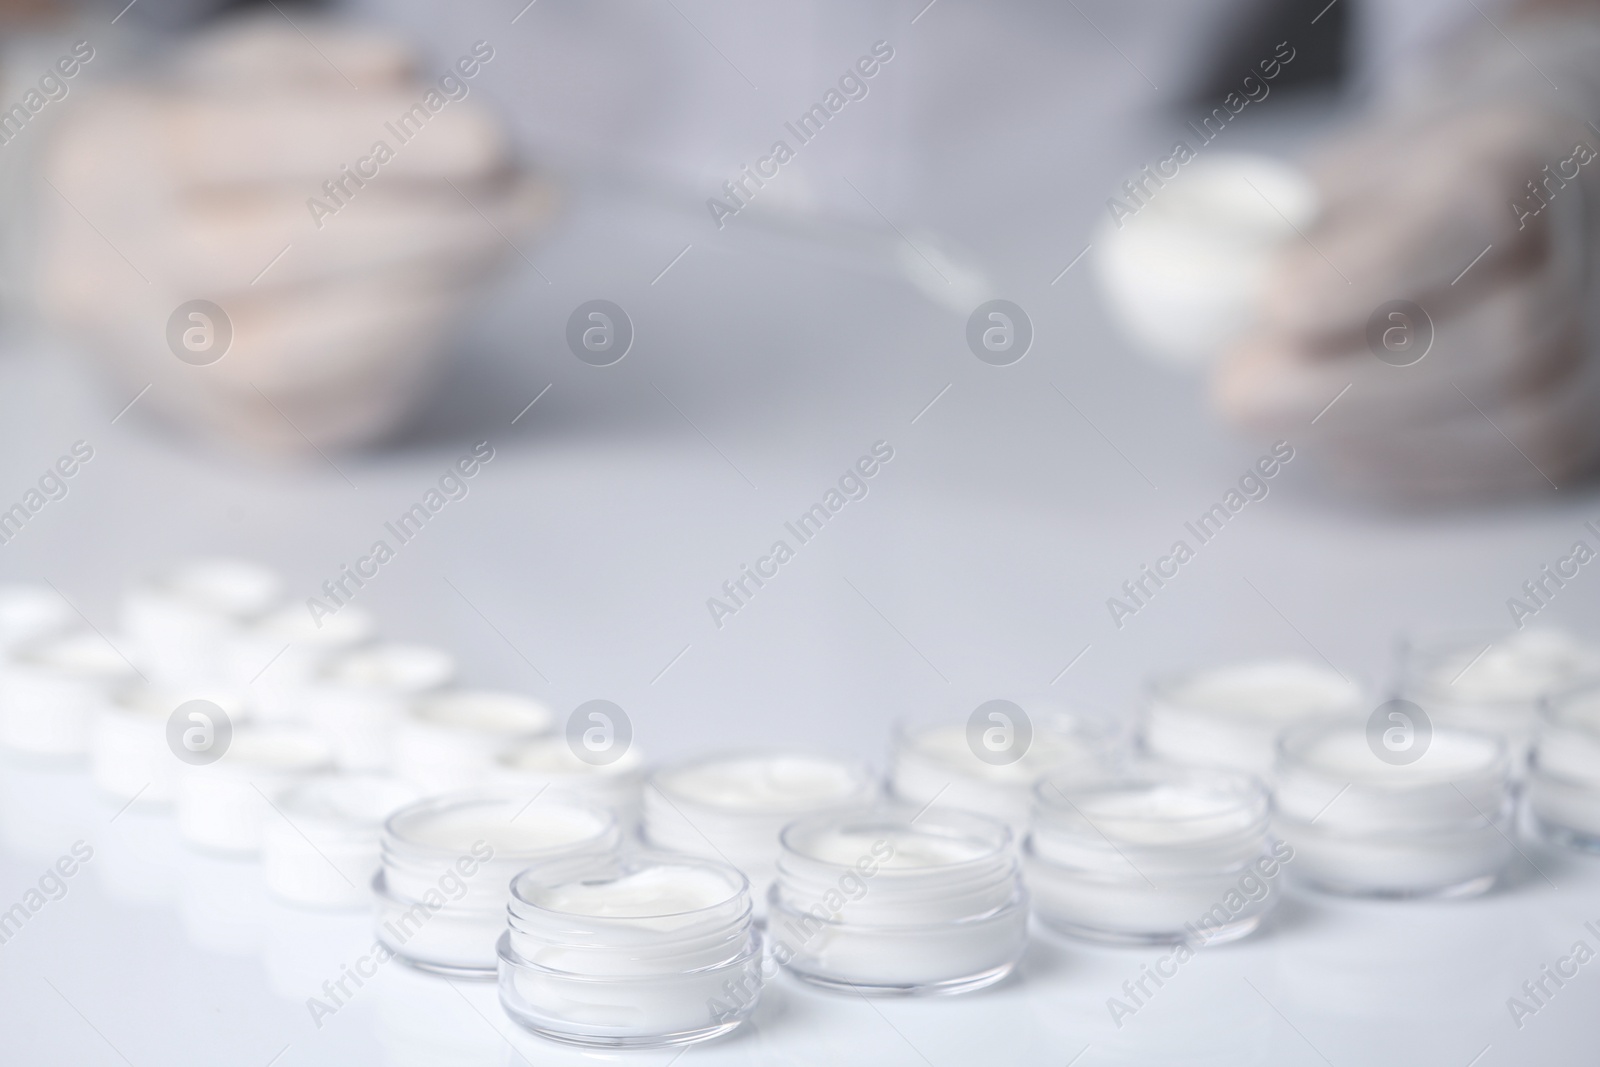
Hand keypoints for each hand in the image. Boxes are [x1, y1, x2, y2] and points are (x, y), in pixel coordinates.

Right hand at [38, 17, 552, 452]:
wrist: (123, 260)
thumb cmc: (208, 152)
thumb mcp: (243, 76)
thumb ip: (320, 66)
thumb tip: (406, 72)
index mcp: (108, 159)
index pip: (245, 143)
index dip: (380, 142)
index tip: (493, 138)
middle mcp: (115, 276)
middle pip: (280, 252)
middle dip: (432, 223)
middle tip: (532, 195)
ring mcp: (171, 374)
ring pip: (306, 352)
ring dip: (438, 291)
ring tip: (511, 235)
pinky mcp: (244, 438)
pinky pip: (343, 408)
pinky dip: (420, 346)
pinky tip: (466, 289)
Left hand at [1211, 19, 1599, 500]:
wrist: (1533, 202)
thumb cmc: (1424, 185)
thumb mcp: (1361, 167)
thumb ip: (1295, 228)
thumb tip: (1215, 295)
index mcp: (1532, 161)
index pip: (1476, 220)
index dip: (1367, 274)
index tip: (1274, 300)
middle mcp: (1594, 259)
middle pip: (1502, 343)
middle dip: (1344, 383)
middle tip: (1235, 387)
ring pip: (1505, 424)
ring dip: (1358, 433)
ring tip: (1274, 408)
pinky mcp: (1579, 434)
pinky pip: (1496, 471)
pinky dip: (1392, 464)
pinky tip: (1331, 437)